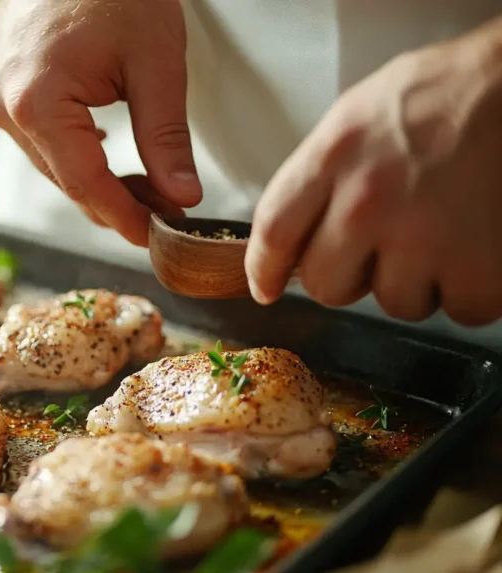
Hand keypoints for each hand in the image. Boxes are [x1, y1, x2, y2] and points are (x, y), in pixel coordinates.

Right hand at [0, 0, 202, 245]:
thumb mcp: (156, 62)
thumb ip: (166, 137)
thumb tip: (181, 196)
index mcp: (36, 101)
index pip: (85, 183)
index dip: (124, 217)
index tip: (155, 238)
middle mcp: (4, 107)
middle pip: (66, 180)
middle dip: (116, 203)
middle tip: (166, 213)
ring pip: (52, 165)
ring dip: (96, 180)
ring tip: (147, 187)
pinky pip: (40, 141)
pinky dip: (76, 154)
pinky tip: (111, 157)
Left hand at [245, 18, 501, 325]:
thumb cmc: (450, 92)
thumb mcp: (361, 113)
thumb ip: (322, 172)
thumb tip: (295, 230)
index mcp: (337, 155)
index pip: (274, 231)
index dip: (264, 269)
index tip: (266, 287)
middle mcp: (370, 201)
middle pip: (326, 285)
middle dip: (348, 277)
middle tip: (381, 248)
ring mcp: (424, 237)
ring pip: (396, 303)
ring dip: (418, 281)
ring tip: (444, 231)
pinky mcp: (479, 267)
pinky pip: (460, 308)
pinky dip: (472, 288)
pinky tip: (479, 247)